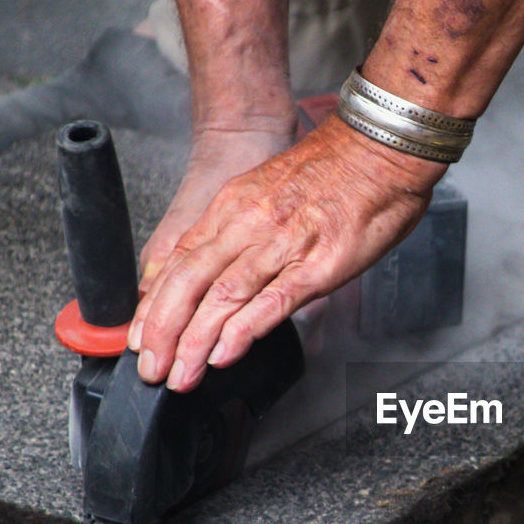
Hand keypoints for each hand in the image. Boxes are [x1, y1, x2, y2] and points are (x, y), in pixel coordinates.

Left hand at [128, 115, 445, 391]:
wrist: (381, 148)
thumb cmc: (338, 170)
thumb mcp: (272, 189)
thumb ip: (246, 226)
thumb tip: (225, 267)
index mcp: (235, 205)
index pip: (179, 260)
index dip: (154, 303)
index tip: (142, 336)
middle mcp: (250, 224)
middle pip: (190, 282)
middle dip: (163, 331)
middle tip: (150, 367)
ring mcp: (283, 244)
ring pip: (222, 296)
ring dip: (194, 341)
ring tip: (180, 375)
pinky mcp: (318, 264)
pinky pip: (271, 301)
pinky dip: (242, 331)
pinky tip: (224, 354)